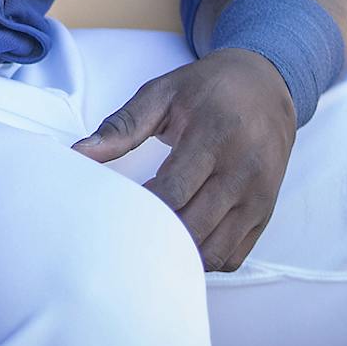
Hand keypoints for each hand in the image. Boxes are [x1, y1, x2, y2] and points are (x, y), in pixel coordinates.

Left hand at [73, 48, 296, 272]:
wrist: (266, 87)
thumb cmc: (208, 90)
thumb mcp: (162, 94)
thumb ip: (121, 125)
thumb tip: (80, 152)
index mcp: (214, 136)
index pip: (173, 190)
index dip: (142, 207)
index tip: (120, 206)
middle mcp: (243, 170)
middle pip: (194, 226)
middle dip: (157, 234)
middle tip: (129, 228)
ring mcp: (259, 196)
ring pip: (215, 249)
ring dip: (180, 252)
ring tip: (153, 236)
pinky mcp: (266, 213)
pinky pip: (233, 256)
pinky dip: (204, 258)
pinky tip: (182, 240)